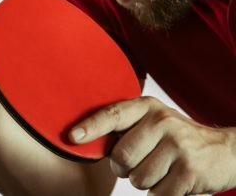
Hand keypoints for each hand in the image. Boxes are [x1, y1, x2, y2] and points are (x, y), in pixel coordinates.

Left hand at [69, 96, 235, 195]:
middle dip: (123, 168)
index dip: (91, 127)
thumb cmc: (176, 138)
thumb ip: (124, 126)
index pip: (113, 115)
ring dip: (144, 181)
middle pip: (121, 157)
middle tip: (140, 162)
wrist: (224, 151)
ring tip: (161, 168)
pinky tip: (173, 179)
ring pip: (137, 179)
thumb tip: (83, 139)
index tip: (73, 137)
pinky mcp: (190, 171)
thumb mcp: (152, 121)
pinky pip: (157, 194)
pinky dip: (160, 193)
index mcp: (148, 108)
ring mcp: (179, 146)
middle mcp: (163, 122)